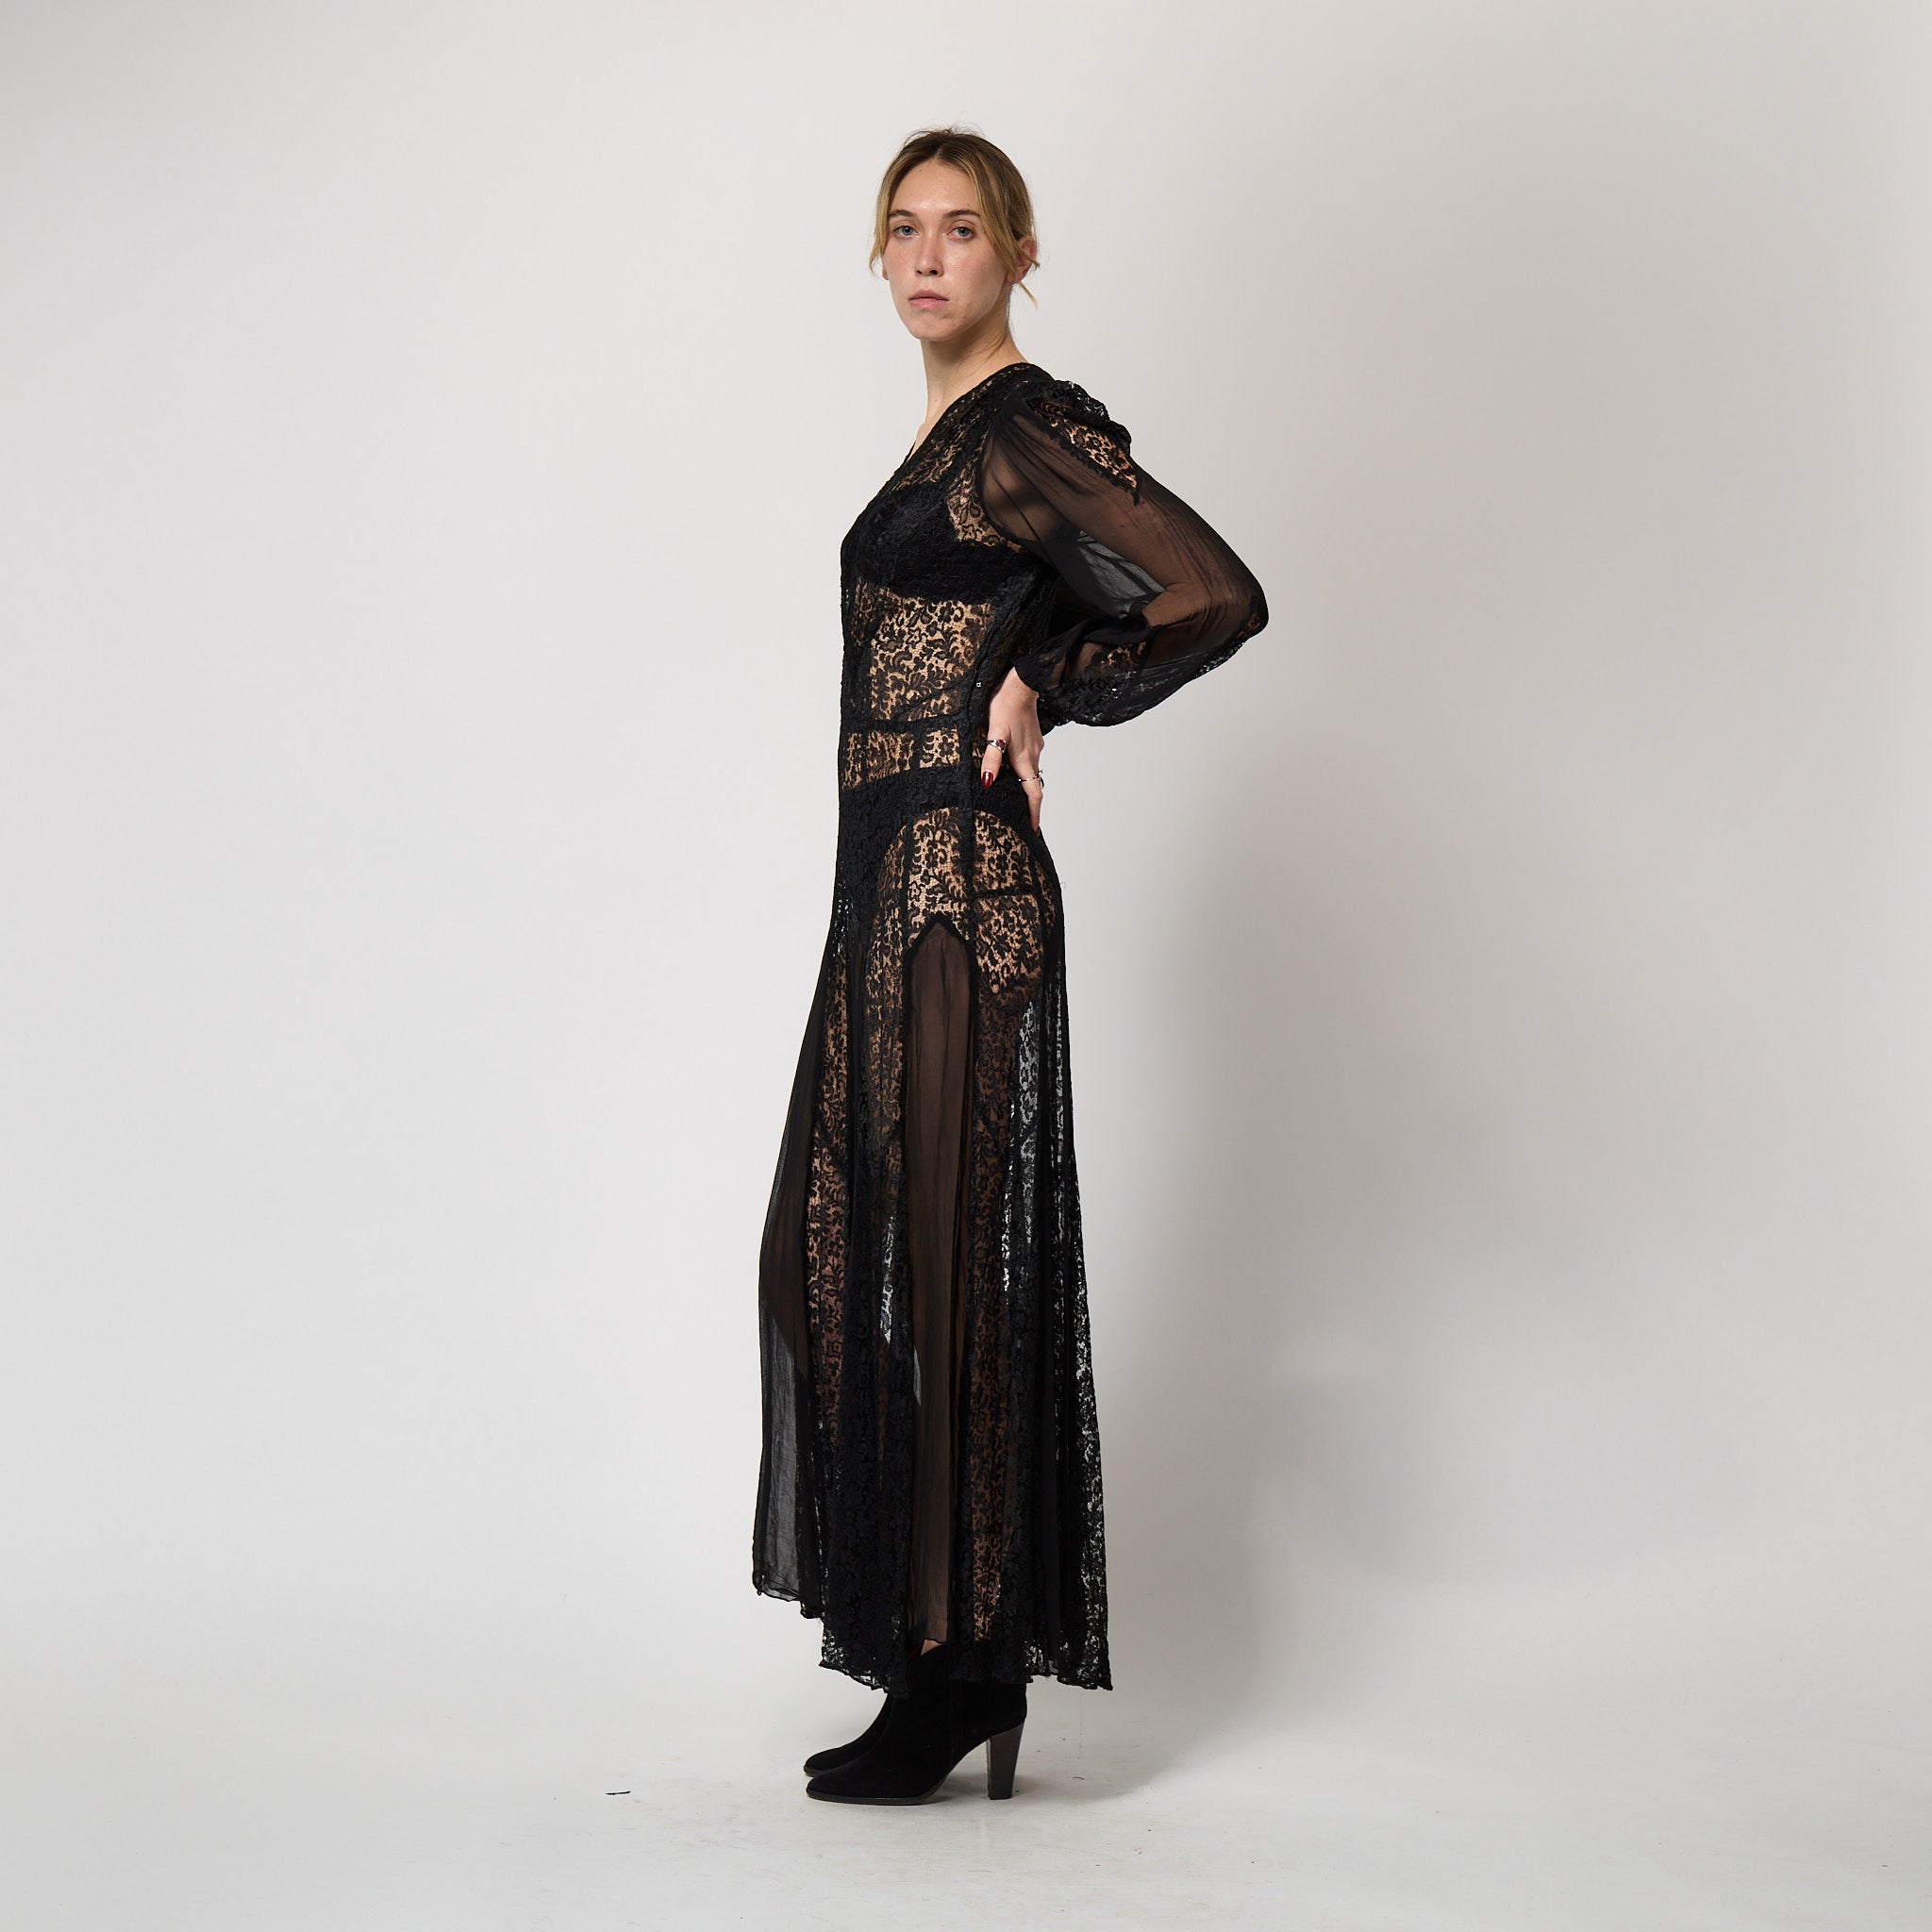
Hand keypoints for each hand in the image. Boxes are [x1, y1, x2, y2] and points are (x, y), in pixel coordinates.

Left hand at [980, 669, 1045, 830]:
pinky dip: (1025, 768)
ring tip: (1018, 796)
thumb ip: (992, 758)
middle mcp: (1033, 755)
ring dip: (1027, 785)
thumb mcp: (994, 732)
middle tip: (1025, 818)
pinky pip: (1030, 758)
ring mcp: (1035, 745)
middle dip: (1030, 804)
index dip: (1034, 812)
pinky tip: (1015, 764)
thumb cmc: (1005, 706)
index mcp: (1024, 758)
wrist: (1022, 683)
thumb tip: (988, 782)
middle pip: (1034, 785)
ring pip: (1032, 770)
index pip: (1033, 793)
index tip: (1034, 829)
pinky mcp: (1033, 736)